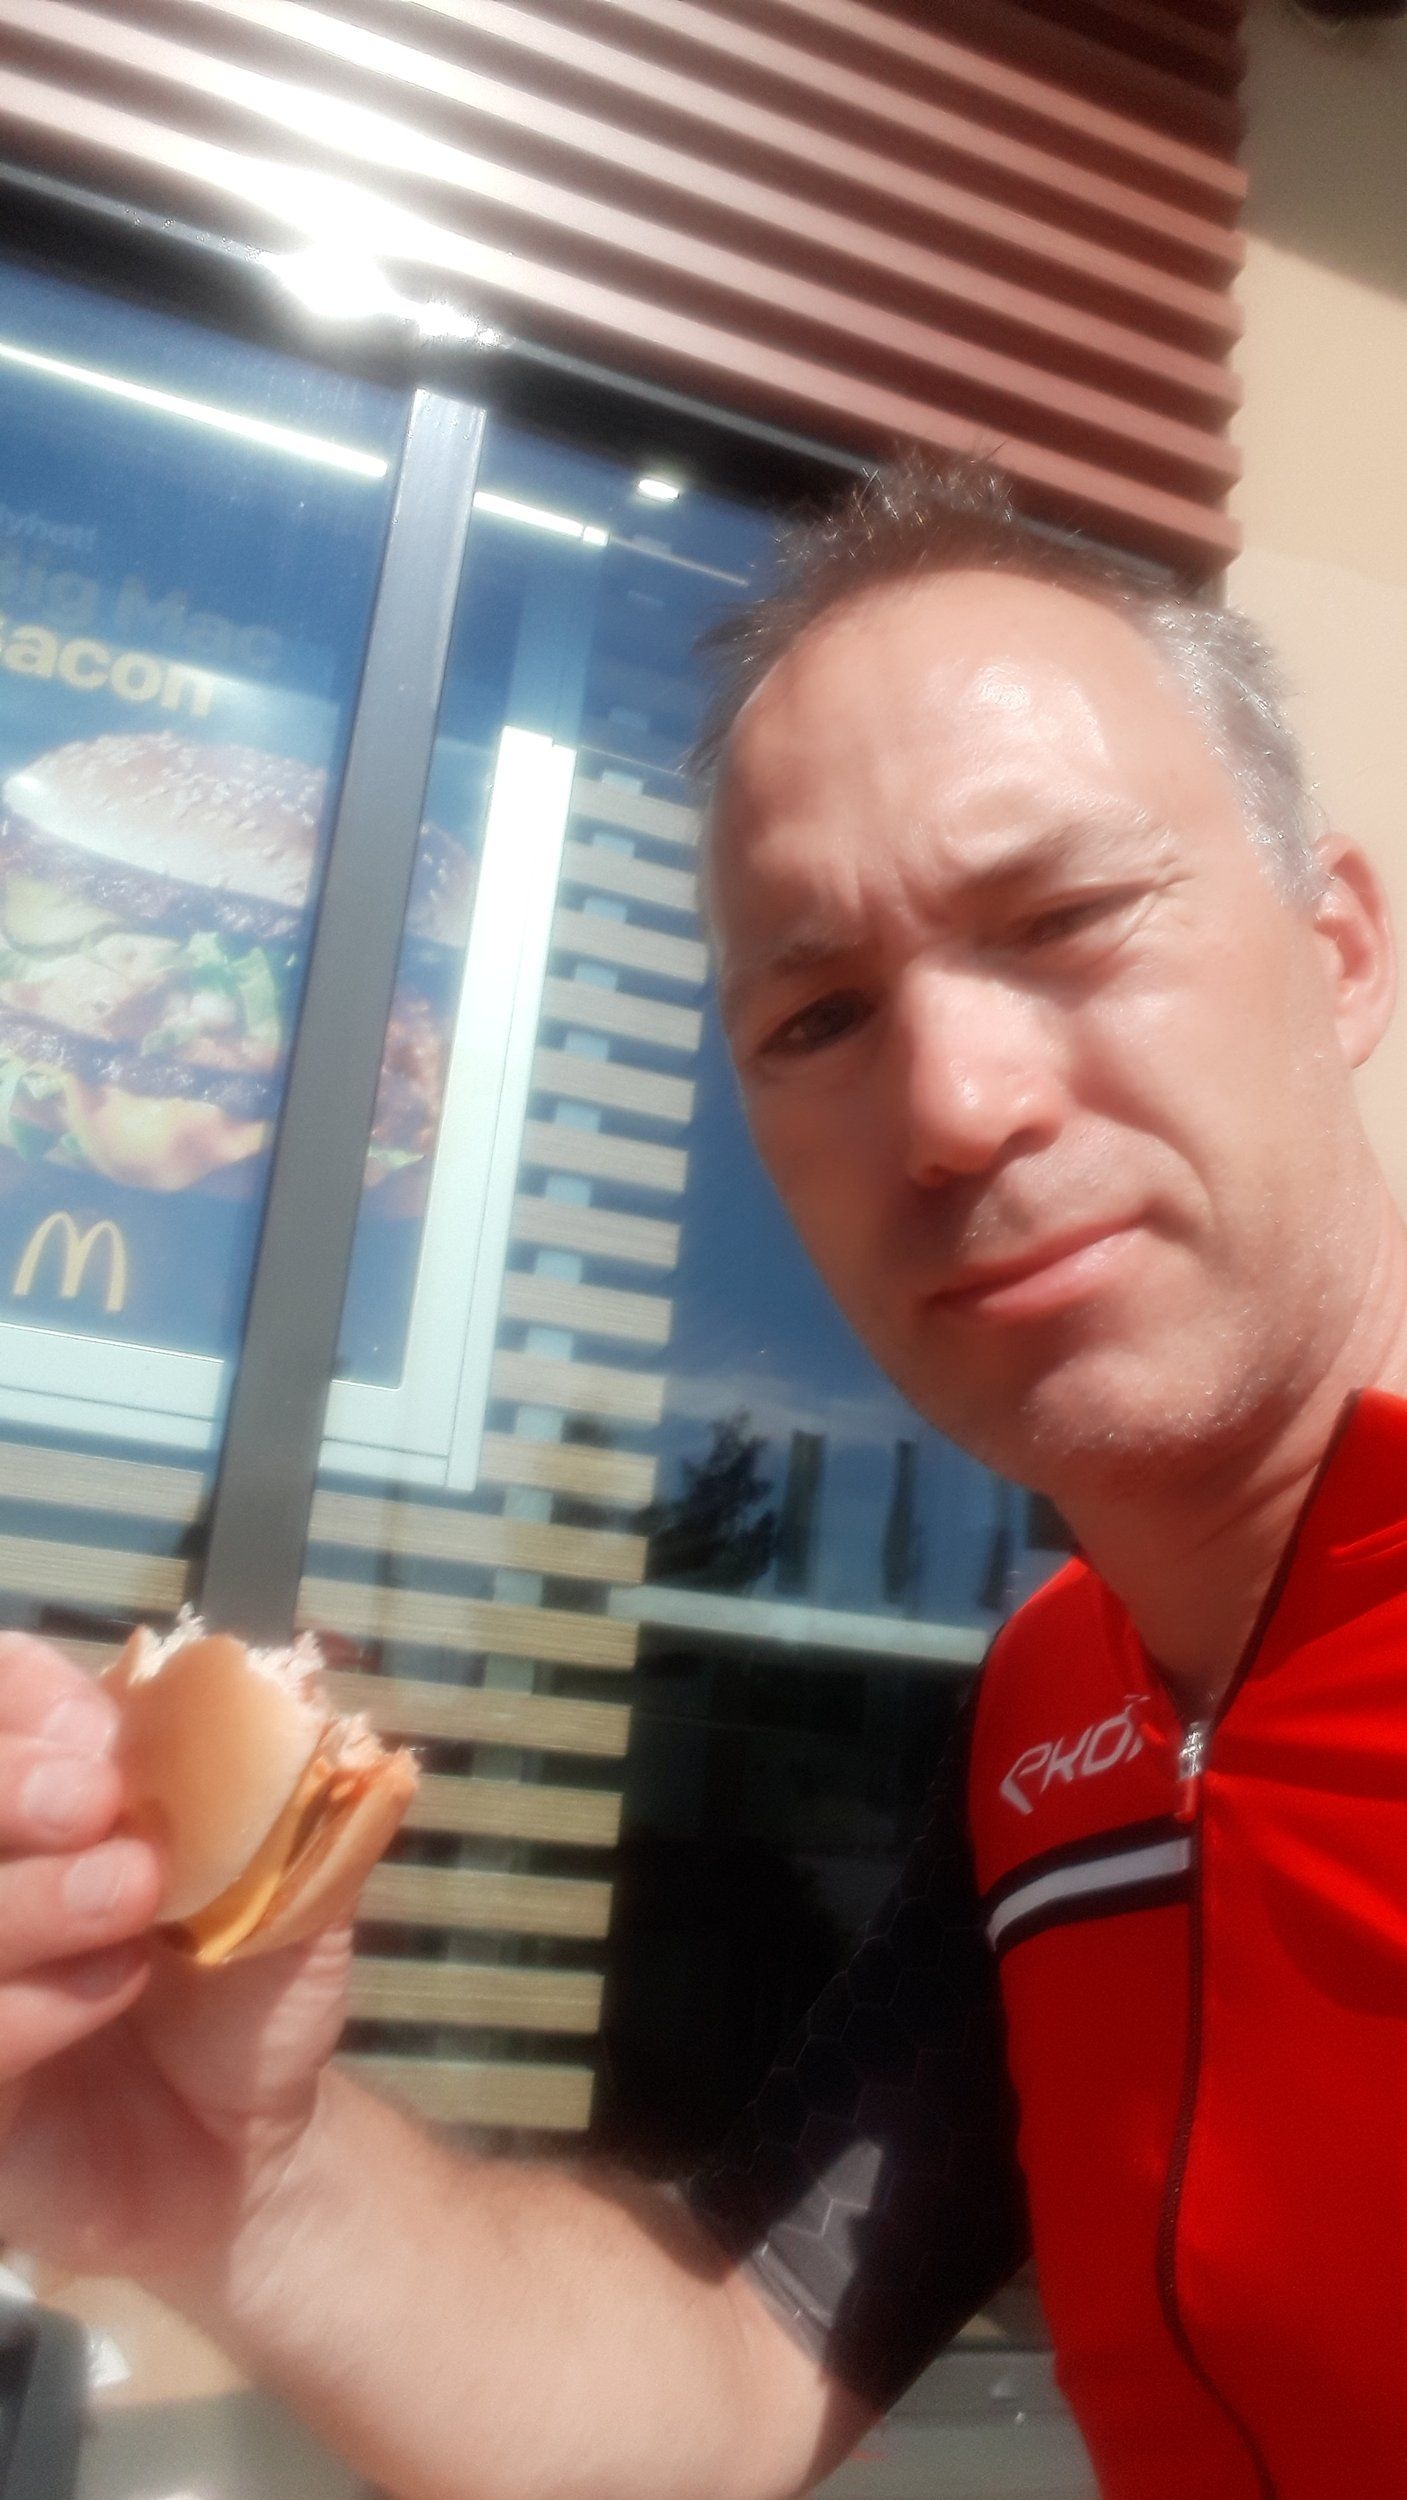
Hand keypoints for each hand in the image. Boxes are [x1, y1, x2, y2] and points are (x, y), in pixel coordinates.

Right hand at [0, 1633, 349, 2280]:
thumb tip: (281, 1692)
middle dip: (7, 1783)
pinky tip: (114, 1990)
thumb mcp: (285, 1875)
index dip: (20, 1700)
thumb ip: (274, 1789)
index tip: (101, 1730)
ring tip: (135, 1896)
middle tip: (100, 1800)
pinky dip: (26, 2007)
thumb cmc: (249, 1994)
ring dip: (27, 1895)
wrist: (255, 2147)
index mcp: (43, 1802)